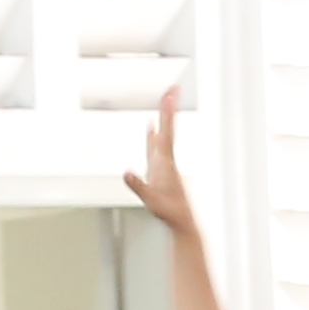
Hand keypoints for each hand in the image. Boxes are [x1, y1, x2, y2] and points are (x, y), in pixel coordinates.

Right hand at [124, 85, 200, 236]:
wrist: (181, 220)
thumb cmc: (170, 212)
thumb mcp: (151, 201)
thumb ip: (139, 186)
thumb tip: (126, 173)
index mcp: (165, 163)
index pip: (166, 133)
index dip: (167, 114)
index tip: (170, 96)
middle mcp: (166, 159)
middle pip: (167, 128)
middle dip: (167, 108)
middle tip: (172, 89)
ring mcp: (164, 163)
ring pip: (163, 135)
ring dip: (163, 118)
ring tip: (164, 101)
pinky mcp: (160, 168)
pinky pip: (156, 146)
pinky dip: (153, 134)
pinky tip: (152, 129)